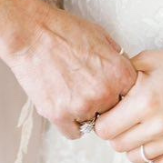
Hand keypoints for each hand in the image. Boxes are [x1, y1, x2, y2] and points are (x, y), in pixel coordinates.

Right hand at [0, 2, 138, 137]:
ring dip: (85, 112)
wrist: (29, 32)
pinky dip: (69, 123)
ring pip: (94, 123)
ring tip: (70, 91)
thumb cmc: (61, 29)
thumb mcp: (100, 35)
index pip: (133, 98)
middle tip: (87, 89)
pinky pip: (74, 132)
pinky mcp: (60, 115)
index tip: (110, 90)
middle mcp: (105, 93)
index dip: (120, 93)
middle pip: (115, 112)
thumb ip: (118, 58)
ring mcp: (82, 106)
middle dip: (104, 104)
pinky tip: (62, 105)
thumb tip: (125, 72)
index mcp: (121, 74)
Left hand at [92, 45, 162, 162]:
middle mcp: (159, 125)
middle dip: (114, 134)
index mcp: (145, 101)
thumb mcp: (148, 60)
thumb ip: (121, 78)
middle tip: (121, 122)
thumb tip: (103, 93)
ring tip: (139, 130)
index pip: (105, 128)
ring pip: (136, 158)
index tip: (107, 114)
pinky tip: (153, 144)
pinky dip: (150, 160)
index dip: (102, 120)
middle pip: (117, 145)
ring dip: (132, 146)